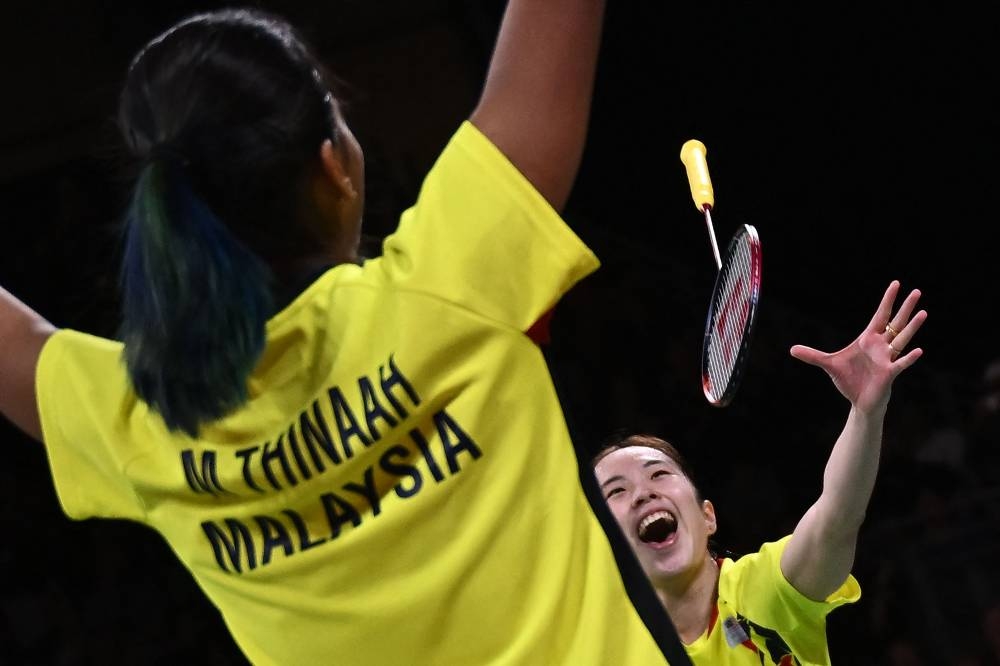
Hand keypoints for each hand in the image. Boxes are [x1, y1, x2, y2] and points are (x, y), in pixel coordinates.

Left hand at [789, 280, 927, 413]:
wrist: (859, 401)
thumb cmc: (849, 380)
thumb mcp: (828, 365)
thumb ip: (812, 355)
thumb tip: (791, 349)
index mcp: (868, 339)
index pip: (880, 315)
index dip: (887, 300)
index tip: (896, 284)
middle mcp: (880, 346)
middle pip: (896, 323)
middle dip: (905, 308)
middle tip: (917, 291)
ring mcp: (887, 359)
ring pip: (902, 339)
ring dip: (912, 327)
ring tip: (923, 312)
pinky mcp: (889, 374)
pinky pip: (900, 364)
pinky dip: (908, 358)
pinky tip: (918, 350)